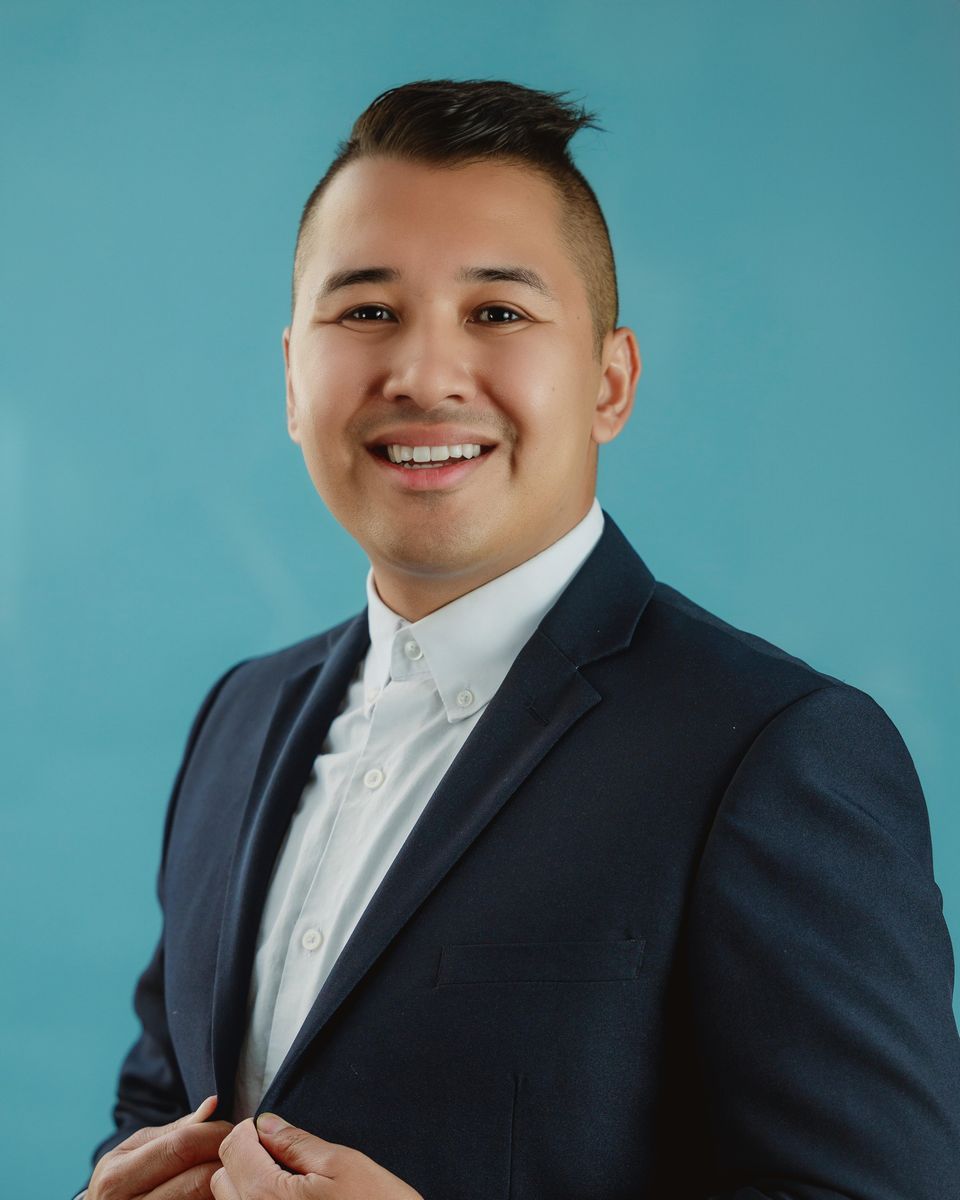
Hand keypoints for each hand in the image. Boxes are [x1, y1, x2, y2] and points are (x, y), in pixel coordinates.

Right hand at [88, 1095, 233, 1199]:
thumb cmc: (122, 1180)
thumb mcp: (136, 1151)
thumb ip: (177, 1130)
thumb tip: (213, 1104)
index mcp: (117, 1178)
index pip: (182, 1147)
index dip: (215, 1134)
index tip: (232, 1129)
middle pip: (198, 1180)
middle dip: (226, 1160)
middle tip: (241, 1151)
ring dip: (226, 1184)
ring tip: (233, 1170)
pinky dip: (216, 1198)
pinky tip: (220, 1190)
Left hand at [212, 1115, 422, 1199]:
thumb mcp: (341, 1165)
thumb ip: (297, 1143)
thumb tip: (266, 1124)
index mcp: (266, 1197)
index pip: (232, 1148)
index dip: (252, 1130)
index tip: (274, 1131)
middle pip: (223, 1178)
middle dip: (245, 1158)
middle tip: (281, 1155)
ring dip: (248, 1186)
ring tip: (287, 1183)